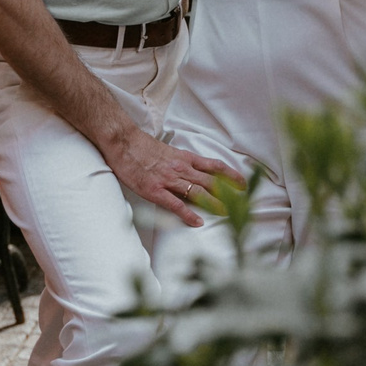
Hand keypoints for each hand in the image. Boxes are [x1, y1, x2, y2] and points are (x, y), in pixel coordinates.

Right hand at [109, 126, 233, 227]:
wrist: (123, 143)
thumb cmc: (143, 147)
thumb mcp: (168, 151)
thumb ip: (181, 161)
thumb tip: (192, 171)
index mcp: (185, 158)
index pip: (214, 166)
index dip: (230, 175)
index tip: (242, 183)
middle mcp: (181, 168)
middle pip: (210, 181)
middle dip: (228, 192)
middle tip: (242, 202)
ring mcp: (168, 180)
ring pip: (197, 192)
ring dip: (213, 204)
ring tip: (227, 213)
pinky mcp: (155, 190)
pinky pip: (175, 204)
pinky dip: (188, 214)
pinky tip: (197, 222)